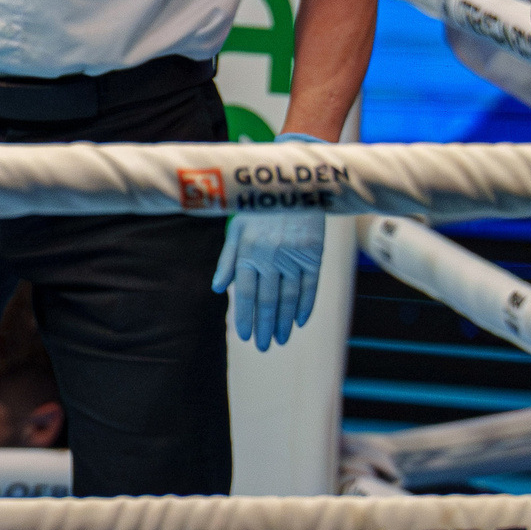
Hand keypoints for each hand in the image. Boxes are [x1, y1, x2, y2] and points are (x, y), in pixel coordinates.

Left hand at [212, 132, 326, 350]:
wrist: (293, 182)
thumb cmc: (259, 206)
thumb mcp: (236, 226)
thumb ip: (227, 259)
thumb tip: (216, 287)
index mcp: (248, 251)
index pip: (244, 293)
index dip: (244, 317)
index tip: (244, 336)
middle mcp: (269, 257)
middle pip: (266, 300)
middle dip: (264, 327)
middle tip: (264, 347)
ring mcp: (293, 256)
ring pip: (288, 297)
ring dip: (284, 321)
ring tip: (281, 340)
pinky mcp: (313, 253)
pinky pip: (310, 285)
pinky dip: (306, 305)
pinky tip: (301, 321)